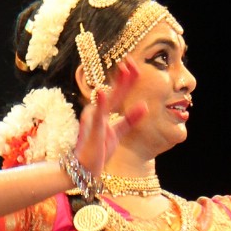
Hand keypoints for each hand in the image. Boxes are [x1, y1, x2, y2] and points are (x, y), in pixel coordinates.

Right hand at [72, 59, 146, 175]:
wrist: (85, 169)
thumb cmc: (98, 151)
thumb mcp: (118, 132)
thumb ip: (130, 119)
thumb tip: (144, 105)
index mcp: (103, 112)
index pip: (117, 93)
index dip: (127, 79)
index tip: (135, 66)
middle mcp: (96, 112)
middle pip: (113, 92)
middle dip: (123, 77)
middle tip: (132, 61)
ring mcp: (93, 120)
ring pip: (108, 100)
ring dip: (117, 85)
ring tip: (124, 70)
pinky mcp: (92, 131)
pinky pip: (98, 117)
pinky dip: (101, 104)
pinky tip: (102, 93)